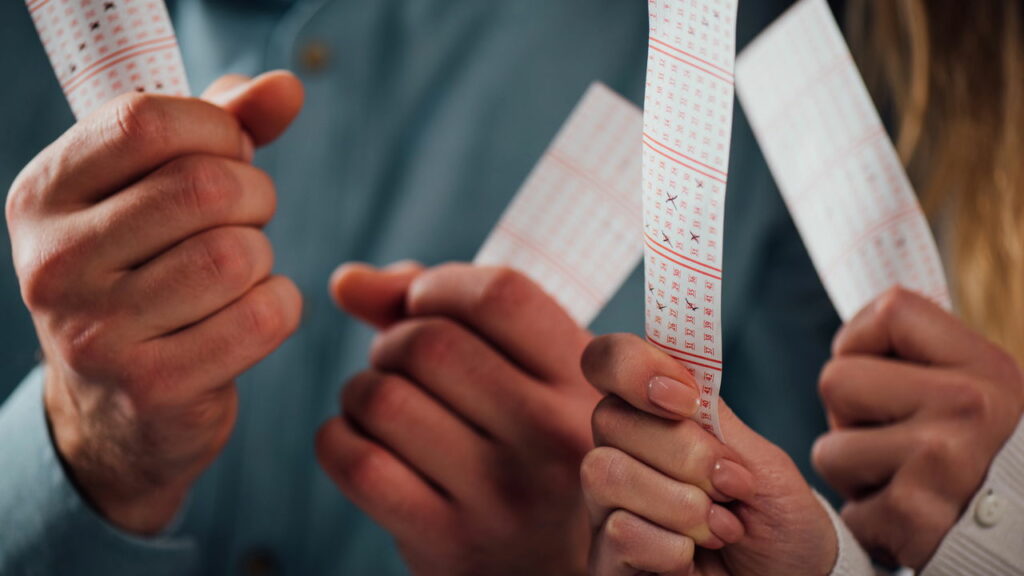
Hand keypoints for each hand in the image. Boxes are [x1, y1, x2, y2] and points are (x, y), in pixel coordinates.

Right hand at [5, 72, 304, 533]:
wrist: (116, 409)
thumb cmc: (149, 273)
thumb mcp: (159, 189)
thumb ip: (222, 125)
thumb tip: (287, 88)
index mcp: (44, 195)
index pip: (147, 122)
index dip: (218, 130)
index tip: (230, 156)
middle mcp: (54, 262)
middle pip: (206, 187)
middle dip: (256, 196)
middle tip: (247, 220)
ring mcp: (97, 332)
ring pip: (237, 254)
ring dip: (264, 258)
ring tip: (240, 274)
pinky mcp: (153, 386)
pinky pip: (262, 317)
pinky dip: (280, 307)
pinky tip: (253, 315)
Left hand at [316, 263, 599, 575]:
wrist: (545, 567)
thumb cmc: (526, 448)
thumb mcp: (528, 373)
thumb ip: (447, 310)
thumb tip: (347, 281)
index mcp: (582, 382)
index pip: (499, 295)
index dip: (439, 286)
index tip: (424, 305)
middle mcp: (553, 437)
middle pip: (429, 343)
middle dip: (391, 342)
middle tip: (398, 365)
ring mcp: (502, 494)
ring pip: (383, 398)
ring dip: (360, 390)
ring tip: (381, 404)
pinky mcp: (448, 541)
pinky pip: (357, 462)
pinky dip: (337, 438)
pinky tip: (362, 441)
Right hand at [581, 334, 837, 575]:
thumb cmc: (779, 525)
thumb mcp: (764, 465)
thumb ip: (715, 421)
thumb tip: (679, 373)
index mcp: (655, 417)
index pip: (608, 362)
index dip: (633, 366)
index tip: (685, 398)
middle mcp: (622, 454)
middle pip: (610, 419)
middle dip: (685, 453)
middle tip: (732, 485)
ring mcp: (608, 506)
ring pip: (607, 473)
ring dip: (680, 503)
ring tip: (722, 530)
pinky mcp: (605, 556)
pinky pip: (618, 531)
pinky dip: (670, 548)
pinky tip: (691, 560)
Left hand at [813, 287, 1023, 567]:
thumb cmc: (988, 462)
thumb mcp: (983, 393)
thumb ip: (927, 360)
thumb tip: (855, 337)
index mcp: (986, 367)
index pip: (891, 310)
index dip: (859, 341)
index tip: (873, 370)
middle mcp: (969, 406)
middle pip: (836, 380)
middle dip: (848, 419)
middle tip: (894, 444)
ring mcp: (941, 461)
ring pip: (828, 451)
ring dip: (854, 474)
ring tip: (903, 484)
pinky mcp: (915, 516)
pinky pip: (848, 510)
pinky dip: (868, 522)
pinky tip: (908, 521)